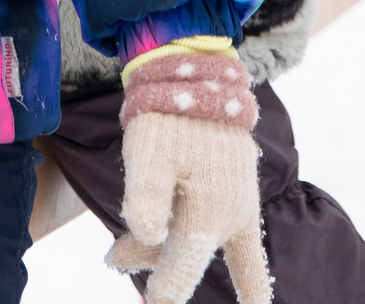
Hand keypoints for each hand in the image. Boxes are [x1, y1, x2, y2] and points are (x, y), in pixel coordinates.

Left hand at [113, 51, 268, 303]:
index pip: (180, 271)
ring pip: (203, 250)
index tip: (123, 270)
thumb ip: (146, 199)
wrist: (199, 80)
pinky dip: (251, 281)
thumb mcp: (145, 154)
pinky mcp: (243, 202)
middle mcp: (230, 220)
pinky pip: (250, 254)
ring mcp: (241, 212)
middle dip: (149, 260)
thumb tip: (150, 239)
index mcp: (207, 215)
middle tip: (113, 255)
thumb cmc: (167, 119)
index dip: (157, 287)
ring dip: (171, 253)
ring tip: (128, 252)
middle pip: (184, 259)